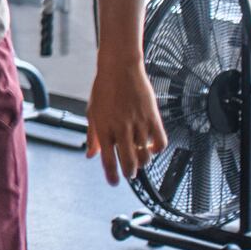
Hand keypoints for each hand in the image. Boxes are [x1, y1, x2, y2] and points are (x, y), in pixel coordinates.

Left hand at [84, 51, 167, 184]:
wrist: (120, 67)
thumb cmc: (104, 88)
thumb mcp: (92, 112)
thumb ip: (93, 136)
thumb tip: (90, 155)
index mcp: (104, 127)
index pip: (108, 159)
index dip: (112, 175)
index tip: (114, 182)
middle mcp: (121, 128)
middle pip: (129, 162)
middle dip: (129, 173)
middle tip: (129, 174)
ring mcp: (138, 123)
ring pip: (145, 155)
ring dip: (142, 162)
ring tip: (139, 159)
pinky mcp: (153, 118)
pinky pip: (160, 142)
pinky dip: (157, 149)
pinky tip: (151, 147)